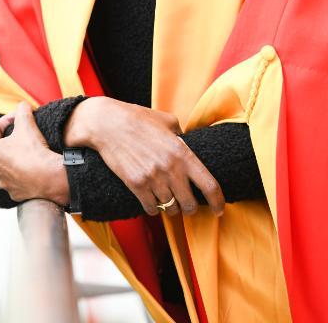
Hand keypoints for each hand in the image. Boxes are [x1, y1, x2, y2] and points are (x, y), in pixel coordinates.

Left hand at [0, 102, 69, 205]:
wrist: (47, 176)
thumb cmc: (34, 150)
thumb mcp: (27, 124)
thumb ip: (22, 111)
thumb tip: (22, 105)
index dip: (3, 121)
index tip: (16, 118)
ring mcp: (3, 181)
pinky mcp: (14, 192)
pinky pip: (5, 187)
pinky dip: (6, 182)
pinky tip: (12, 179)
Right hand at [64, 97, 223, 217]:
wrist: (108, 123)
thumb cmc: (138, 118)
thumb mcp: (167, 120)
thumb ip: (182, 134)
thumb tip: (189, 144)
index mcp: (182, 152)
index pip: (209, 185)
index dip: (218, 202)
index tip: (219, 210)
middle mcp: (170, 168)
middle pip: (190, 204)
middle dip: (190, 207)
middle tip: (187, 204)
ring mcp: (153, 178)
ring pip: (170, 208)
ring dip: (171, 207)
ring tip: (167, 199)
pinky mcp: (136, 185)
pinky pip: (151, 209)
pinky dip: (154, 208)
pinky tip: (152, 200)